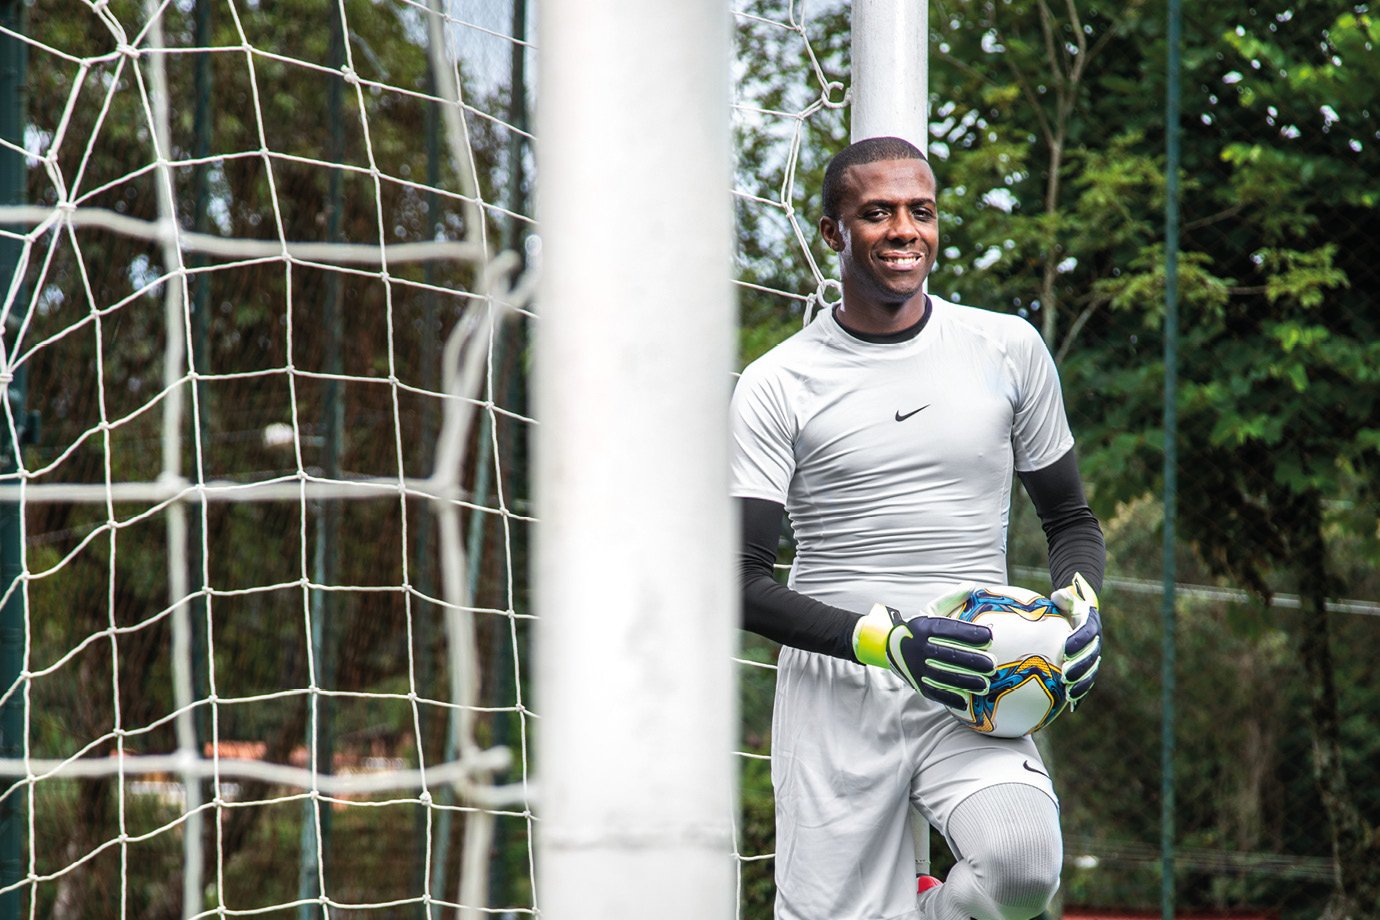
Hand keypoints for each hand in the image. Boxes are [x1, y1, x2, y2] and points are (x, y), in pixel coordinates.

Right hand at [852, 584, 994, 710]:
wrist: (887, 645)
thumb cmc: (918, 626)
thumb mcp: (930, 608)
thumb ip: (952, 599)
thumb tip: (971, 585)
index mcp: (924, 627)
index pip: (950, 630)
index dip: (971, 633)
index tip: (990, 637)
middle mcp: (919, 647)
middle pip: (949, 655)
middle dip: (973, 661)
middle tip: (993, 664)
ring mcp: (917, 667)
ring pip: (944, 675)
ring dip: (967, 681)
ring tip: (986, 684)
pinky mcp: (917, 683)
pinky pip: (935, 692)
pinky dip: (950, 697)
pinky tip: (966, 700)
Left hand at [1051, 573, 1100, 709]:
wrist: (1082, 614)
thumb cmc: (1069, 606)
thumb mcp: (1066, 599)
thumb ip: (1063, 597)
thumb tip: (1058, 594)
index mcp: (1090, 625)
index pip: (1086, 634)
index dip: (1078, 642)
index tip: (1066, 649)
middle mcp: (1095, 643)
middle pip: (1090, 658)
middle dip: (1080, 668)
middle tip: (1065, 676)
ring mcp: (1093, 657)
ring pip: (1090, 674)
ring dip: (1081, 685)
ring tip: (1068, 694)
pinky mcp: (1088, 668)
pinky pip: (1086, 683)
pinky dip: (1080, 695)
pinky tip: (1071, 706)